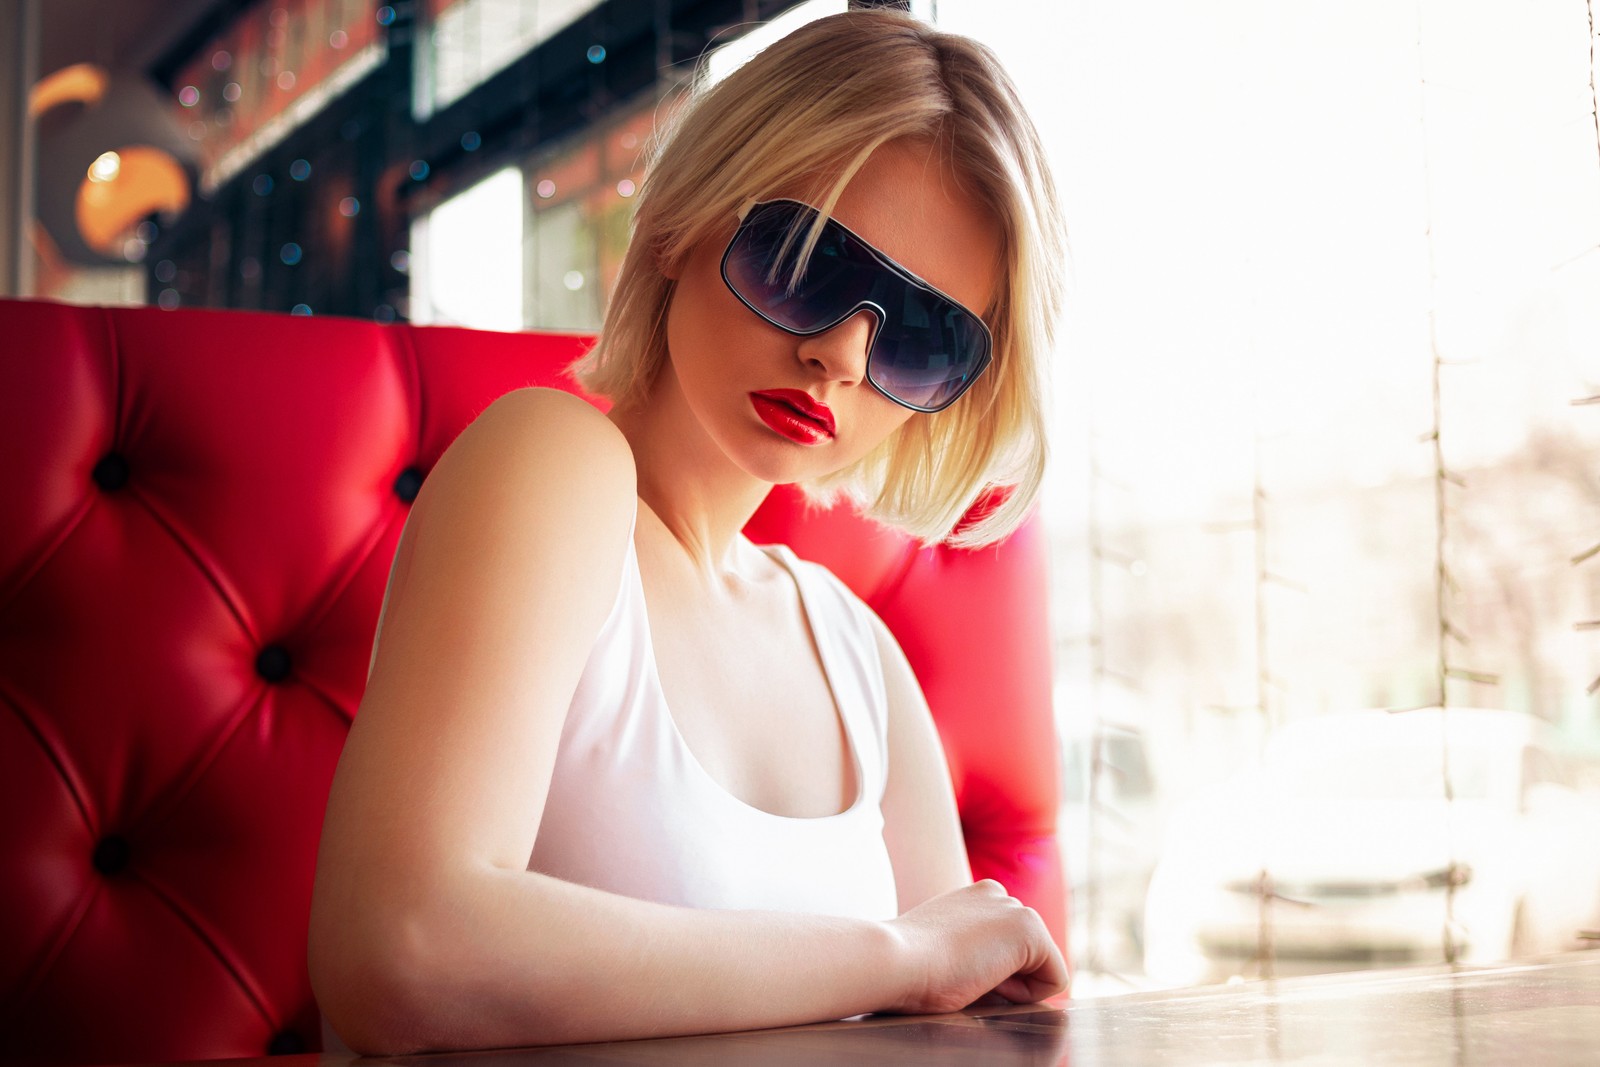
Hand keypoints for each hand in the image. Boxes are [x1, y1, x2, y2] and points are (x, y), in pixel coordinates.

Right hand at [883, 880, 1067, 1014]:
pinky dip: (1028, 994)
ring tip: (970, 974)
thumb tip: (1000, 981)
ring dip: (1011, 985)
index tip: (953, 969)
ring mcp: (1016, 908)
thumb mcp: (944, 949)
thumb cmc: (908, 966)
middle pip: (1025, 958)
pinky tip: (989, 981)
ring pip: (1040, 968)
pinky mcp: (1030, 928)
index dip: (985, 975)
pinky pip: (1055, 979)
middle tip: (960, 974)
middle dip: (1002, 979)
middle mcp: (999, 894)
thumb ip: (973, 951)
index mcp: (975, 897)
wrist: (896, 960)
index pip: (1005, 948)